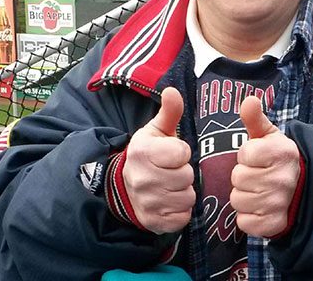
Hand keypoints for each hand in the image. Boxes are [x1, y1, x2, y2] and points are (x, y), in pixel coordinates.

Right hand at [123, 87, 195, 233]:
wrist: (125, 186)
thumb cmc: (148, 154)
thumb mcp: (156, 130)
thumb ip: (169, 111)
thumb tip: (172, 90)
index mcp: (142, 152)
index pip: (182, 152)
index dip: (182, 152)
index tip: (173, 153)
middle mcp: (141, 178)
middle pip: (187, 176)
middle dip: (184, 172)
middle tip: (173, 170)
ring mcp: (146, 202)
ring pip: (188, 198)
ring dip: (184, 192)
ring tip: (172, 185)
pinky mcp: (152, 222)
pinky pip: (182, 218)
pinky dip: (181, 211)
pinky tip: (170, 201)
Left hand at [230, 96, 299, 236]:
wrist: (301, 190)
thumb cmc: (277, 159)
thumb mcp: (269, 135)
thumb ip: (255, 117)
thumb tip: (249, 100)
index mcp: (282, 153)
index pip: (244, 154)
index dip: (247, 155)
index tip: (258, 157)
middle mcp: (283, 179)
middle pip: (238, 178)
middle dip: (243, 175)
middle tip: (258, 175)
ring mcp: (279, 204)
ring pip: (237, 200)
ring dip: (244, 195)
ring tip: (259, 190)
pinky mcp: (274, 225)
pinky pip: (243, 221)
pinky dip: (247, 216)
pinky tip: (260, 207)